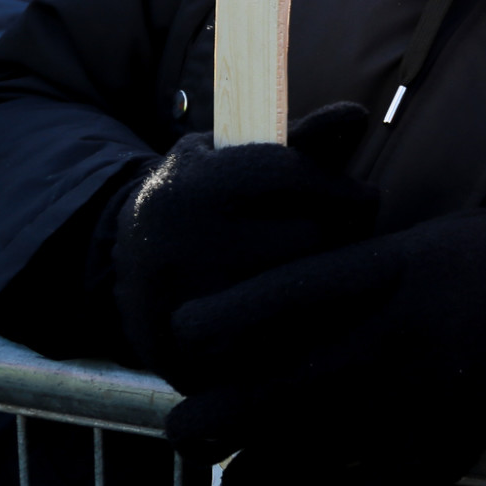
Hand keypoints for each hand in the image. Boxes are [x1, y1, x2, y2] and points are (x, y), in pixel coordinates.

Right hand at [113, 102, 377, 380]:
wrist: (121, 273)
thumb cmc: (199, 201)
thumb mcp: (231, 157)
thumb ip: (297, 141)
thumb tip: (357, 116)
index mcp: (190, 190)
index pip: (293, 178)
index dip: (342, 188)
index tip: (364, 196)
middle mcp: (183, 252)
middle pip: (307, 239)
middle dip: (343, 234)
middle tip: (352, 235)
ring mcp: (186, 315)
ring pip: (302, 299)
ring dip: (333, 285)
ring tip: (335, 271)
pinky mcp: (196, 369)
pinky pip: (281, 353)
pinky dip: (307, 334)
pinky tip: (312, 315)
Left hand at [162, 207, 485, 485]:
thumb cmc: (476, 259)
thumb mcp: (405, 245)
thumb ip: (338, 279)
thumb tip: (252, 318)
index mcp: (390, 272)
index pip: (287, 297)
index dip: (222, 320)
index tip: (182, 332)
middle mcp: (404, 333)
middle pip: (290, 383)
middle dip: (221, 415)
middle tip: (182, 429)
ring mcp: (431, 393)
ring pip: (325, 448)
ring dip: (264, 472)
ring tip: (237, 477)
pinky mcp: (455, 441)